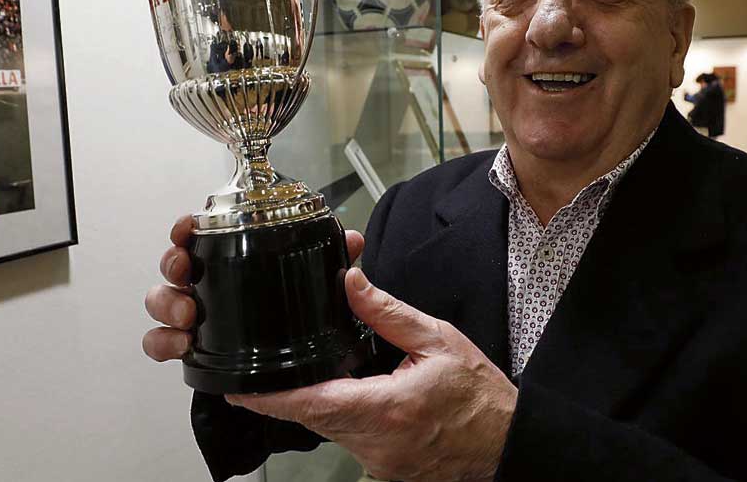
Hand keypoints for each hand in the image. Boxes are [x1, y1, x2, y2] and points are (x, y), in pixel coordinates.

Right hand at [141, 215, 366, 361]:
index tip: (186, 228)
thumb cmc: (304, 318)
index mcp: (236, 262)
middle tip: (185, 273)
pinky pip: (166, 345)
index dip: (187, 228)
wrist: (312, 375)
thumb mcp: (325, 287)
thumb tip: (350, 242)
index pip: (202, 236)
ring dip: (168, 304)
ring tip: (188, 316)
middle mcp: (210, 286)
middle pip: (175, 267)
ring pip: (163, 303)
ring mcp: (198, 317)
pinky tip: (182, 345)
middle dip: (173, 266)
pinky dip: (165, 343)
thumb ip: (335, 262)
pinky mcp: (195, 349)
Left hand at [226, 268, 516, 481]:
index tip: (238, 389)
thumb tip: (351, 283)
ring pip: (328, 429)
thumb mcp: (438, 341)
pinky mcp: (384, 468)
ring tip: (316, 373)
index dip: (270, 398)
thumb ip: (388, 312)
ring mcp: (378, 461)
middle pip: (312, 416)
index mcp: (386, 407)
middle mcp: (376, 442)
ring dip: (316, 402)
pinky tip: (353, 394)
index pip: (312, 403)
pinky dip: (340, 416)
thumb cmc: (481, 397)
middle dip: (288, 393)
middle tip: (268, 370)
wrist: (509, 443)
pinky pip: (348, 439)